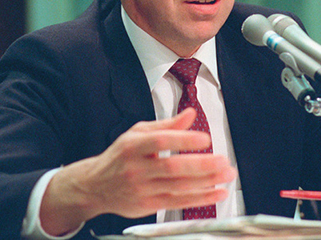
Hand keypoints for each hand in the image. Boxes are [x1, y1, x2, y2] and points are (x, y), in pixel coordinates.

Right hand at [39, 108, 236, 234]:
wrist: (95, 186)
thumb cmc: (119, 157)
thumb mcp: (137, 133)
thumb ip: (166, 125)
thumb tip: (190, 114)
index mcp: (133, 146)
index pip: (160, 141)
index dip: (183, 140)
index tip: (205, 138)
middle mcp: (137, 168)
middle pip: (172, 167)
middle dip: (201, 165)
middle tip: (223, 161)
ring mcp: (142, 189)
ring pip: (178, 186)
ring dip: (206, 182)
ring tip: (226, 175)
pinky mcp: (148, 205)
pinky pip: (178, 202)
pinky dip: (200, 198)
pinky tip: (215, 192)